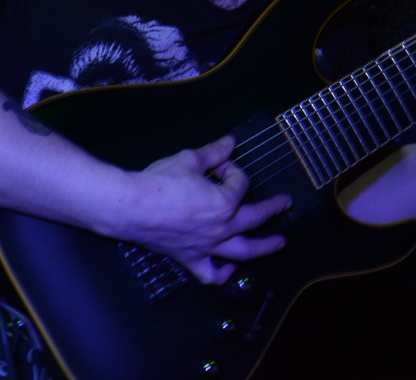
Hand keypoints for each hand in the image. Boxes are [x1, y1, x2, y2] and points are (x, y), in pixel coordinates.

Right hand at [123, 135, 290, 284]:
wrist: (130, 208)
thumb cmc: (159, 182)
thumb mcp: (189, 160)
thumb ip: (213, 153)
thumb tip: (230, 142)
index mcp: (224, 203)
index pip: (239, 183)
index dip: (232, 169)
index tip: (220, 163)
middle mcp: (221, 228)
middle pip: (254, 218)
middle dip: (272, 209)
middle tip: (285, 204)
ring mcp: (206, 246)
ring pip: (243, 251)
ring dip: (264, 247)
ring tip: (278, 243)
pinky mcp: (189, 258)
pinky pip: (210, 273)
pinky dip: (223, 274)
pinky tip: (230, 270)